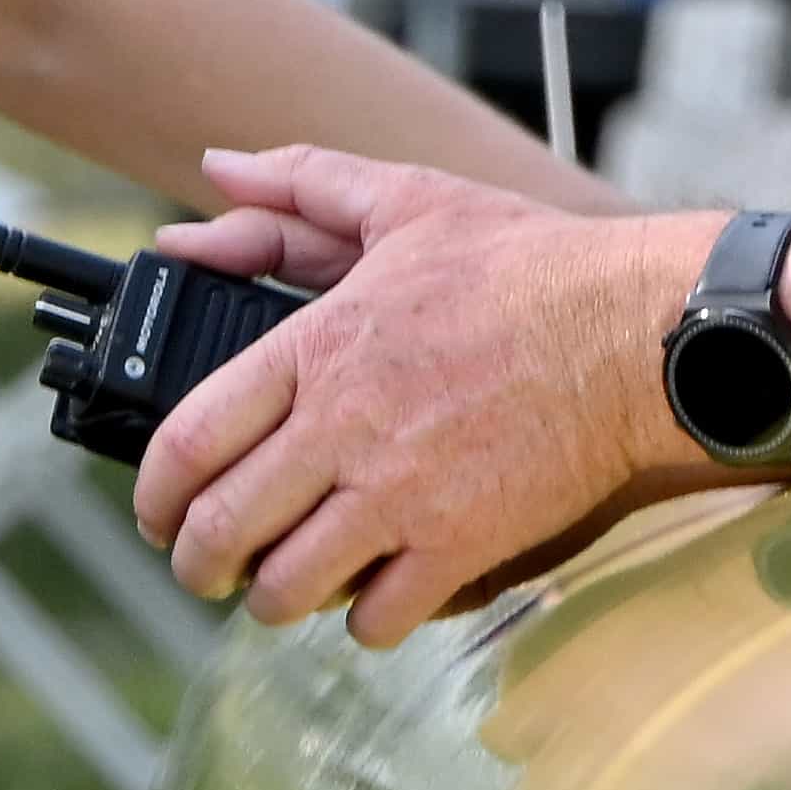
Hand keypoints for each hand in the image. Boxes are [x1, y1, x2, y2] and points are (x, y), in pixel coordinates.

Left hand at [134, 155, 691, 641]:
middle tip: (205, 569)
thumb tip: (217, 167)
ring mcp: (400, 495)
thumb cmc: (529, 266)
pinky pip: (377, 617)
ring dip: (270, 600)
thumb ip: (301, 187)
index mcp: (318, 348)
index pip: (189, 439)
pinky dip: (361, 622)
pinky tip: (371, 598)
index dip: (154, 494)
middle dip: (196, 564)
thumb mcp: (408, 201)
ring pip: (287, 586)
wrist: (637, 330)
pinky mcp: (460, 544)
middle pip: (223, 528)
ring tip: (280, 591)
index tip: (157, 513)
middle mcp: (344, 428)